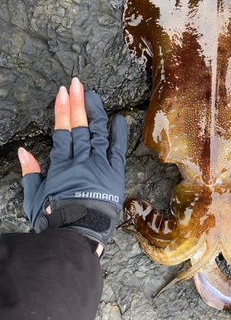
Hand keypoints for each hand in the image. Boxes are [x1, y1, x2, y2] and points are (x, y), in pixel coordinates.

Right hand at [18, 78, 126, 254]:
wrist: (79, 236)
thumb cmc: (55, 219)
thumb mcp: (34, 198)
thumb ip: (30, 173)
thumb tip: (23, 152)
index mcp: (62, 165)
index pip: (62, 131)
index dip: (62, 111)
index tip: (62, 93)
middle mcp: (82, 161)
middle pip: (80, 126)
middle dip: (77, 102)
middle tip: (76, 83)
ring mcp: (100, 166)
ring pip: (97, 133)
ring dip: (95, 112)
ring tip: (92, 94)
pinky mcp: (114, 174)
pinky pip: (118, 150)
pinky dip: (118, 134)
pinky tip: (118, 118)